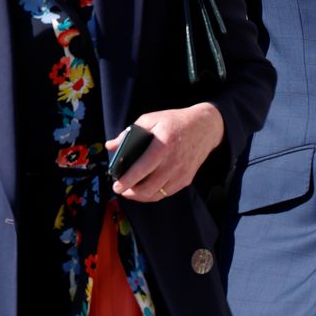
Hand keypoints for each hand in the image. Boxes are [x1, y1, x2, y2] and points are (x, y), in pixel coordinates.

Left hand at [106, 102, 223, 202]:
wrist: (205, 127)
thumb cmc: (175, 121)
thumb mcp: (152, 119)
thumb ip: (129, 133)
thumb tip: (111, 145)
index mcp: (163, 145)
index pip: (141, 169)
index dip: (127, 181)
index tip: (116, 186)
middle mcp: (173, 162)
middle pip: (148, 187)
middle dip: (131, 192)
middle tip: (121, 189)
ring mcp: (181, 173)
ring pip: (157, 194)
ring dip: (141, 196)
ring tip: (130, 192)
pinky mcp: (187, 179)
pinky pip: (167, 193)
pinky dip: (154, 195)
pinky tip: (146, 190)